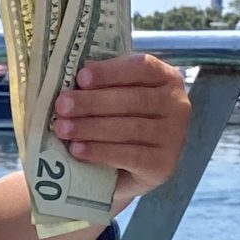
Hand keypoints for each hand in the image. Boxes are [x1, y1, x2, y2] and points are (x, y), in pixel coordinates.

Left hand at [51, 53, 191, 201]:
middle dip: (92, 102)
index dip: (110, 72)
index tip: (81, 77)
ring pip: (128, 128)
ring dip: (90, 127)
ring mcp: (174, 136)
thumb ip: (101, 86)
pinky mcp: (163, 165)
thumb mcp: (114, 99)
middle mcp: (177, 104)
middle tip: (62, 106)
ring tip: (62, 129)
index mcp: (166, 78)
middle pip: (132, 99)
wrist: (129, 171)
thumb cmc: (119, 123)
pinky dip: (100, 152)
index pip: (141, 67)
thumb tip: (71, 82)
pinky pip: (129, 155)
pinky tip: (77, 150)